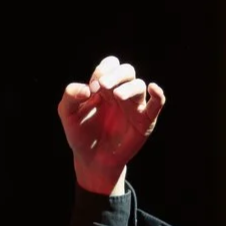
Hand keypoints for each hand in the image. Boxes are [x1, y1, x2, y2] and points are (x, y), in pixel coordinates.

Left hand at [57, 55, 164, 195]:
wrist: (92, 160)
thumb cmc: (80, 134)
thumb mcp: (67, 114)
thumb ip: (70, 96)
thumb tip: (86, 88)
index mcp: (104, 87)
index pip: (110, 65)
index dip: (103, 69)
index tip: (93, 87)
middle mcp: (121, 92)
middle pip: (127, 70)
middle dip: (116, 75)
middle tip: (103, 85)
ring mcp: (134, 106)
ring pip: (139, 85)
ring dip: (128, 87)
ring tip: (117, 95)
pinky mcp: (145, 121)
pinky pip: (157, 104)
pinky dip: (158, 95)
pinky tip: (153, 88)